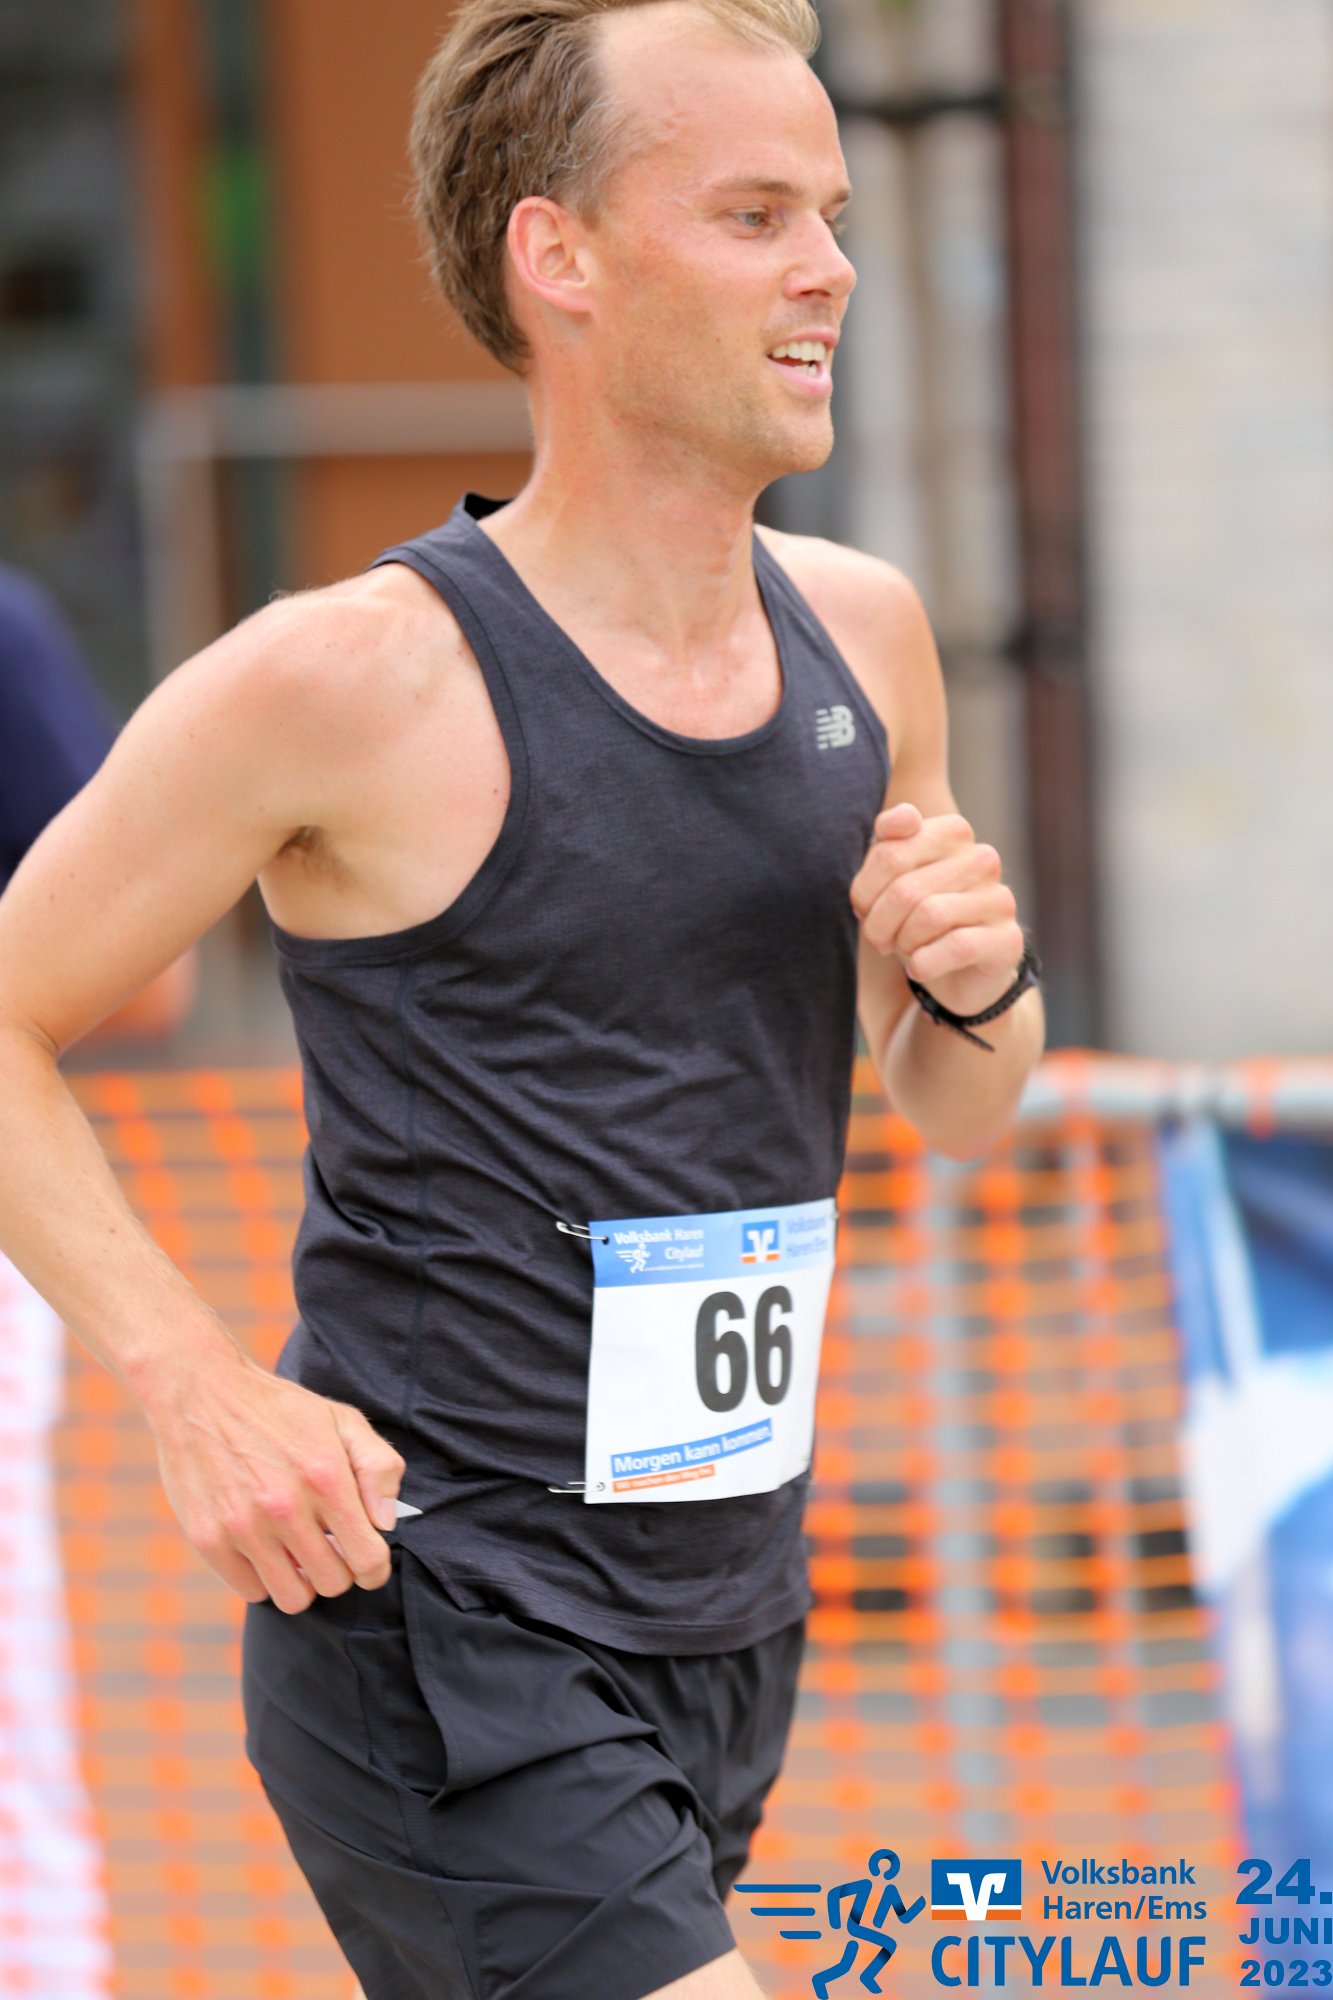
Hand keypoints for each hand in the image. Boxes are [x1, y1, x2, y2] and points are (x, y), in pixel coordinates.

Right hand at [149, 1353, 406, 1612]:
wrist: (202, 1394)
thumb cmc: (280, 1410)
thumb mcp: (342, 1420)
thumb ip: (379, 1468)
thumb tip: (385, 1524)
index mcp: (325, 1478)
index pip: (367, 1560)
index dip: (375, 1568)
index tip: (368, 1561)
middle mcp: (285, 1508)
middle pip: (332, 1584)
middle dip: (338, 1569)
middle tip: (328, 1545)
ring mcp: (243, 1527)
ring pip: (292, 1599)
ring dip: (301, 1580)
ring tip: (297, 1550)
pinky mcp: (209, 1540)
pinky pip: (251, 1591)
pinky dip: (263, 1576)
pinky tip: (264, 1546)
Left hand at [850, 801, 1023, 1018]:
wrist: (956, 971)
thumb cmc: (916, 915)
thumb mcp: (891, 877)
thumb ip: (888, 841)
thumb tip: (903, 818)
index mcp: (953, 832)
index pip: (889, 853)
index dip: (864, 889)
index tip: (865, 906)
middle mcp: (982, 859)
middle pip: (904, 889)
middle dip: (878, 923)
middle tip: (879, 938)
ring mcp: (999, 898)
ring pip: (929, 915)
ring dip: (903, 942)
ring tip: (903, 949)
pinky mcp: (1007, 939)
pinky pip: (957, 947)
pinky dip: (925, 963)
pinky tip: (919, 968)